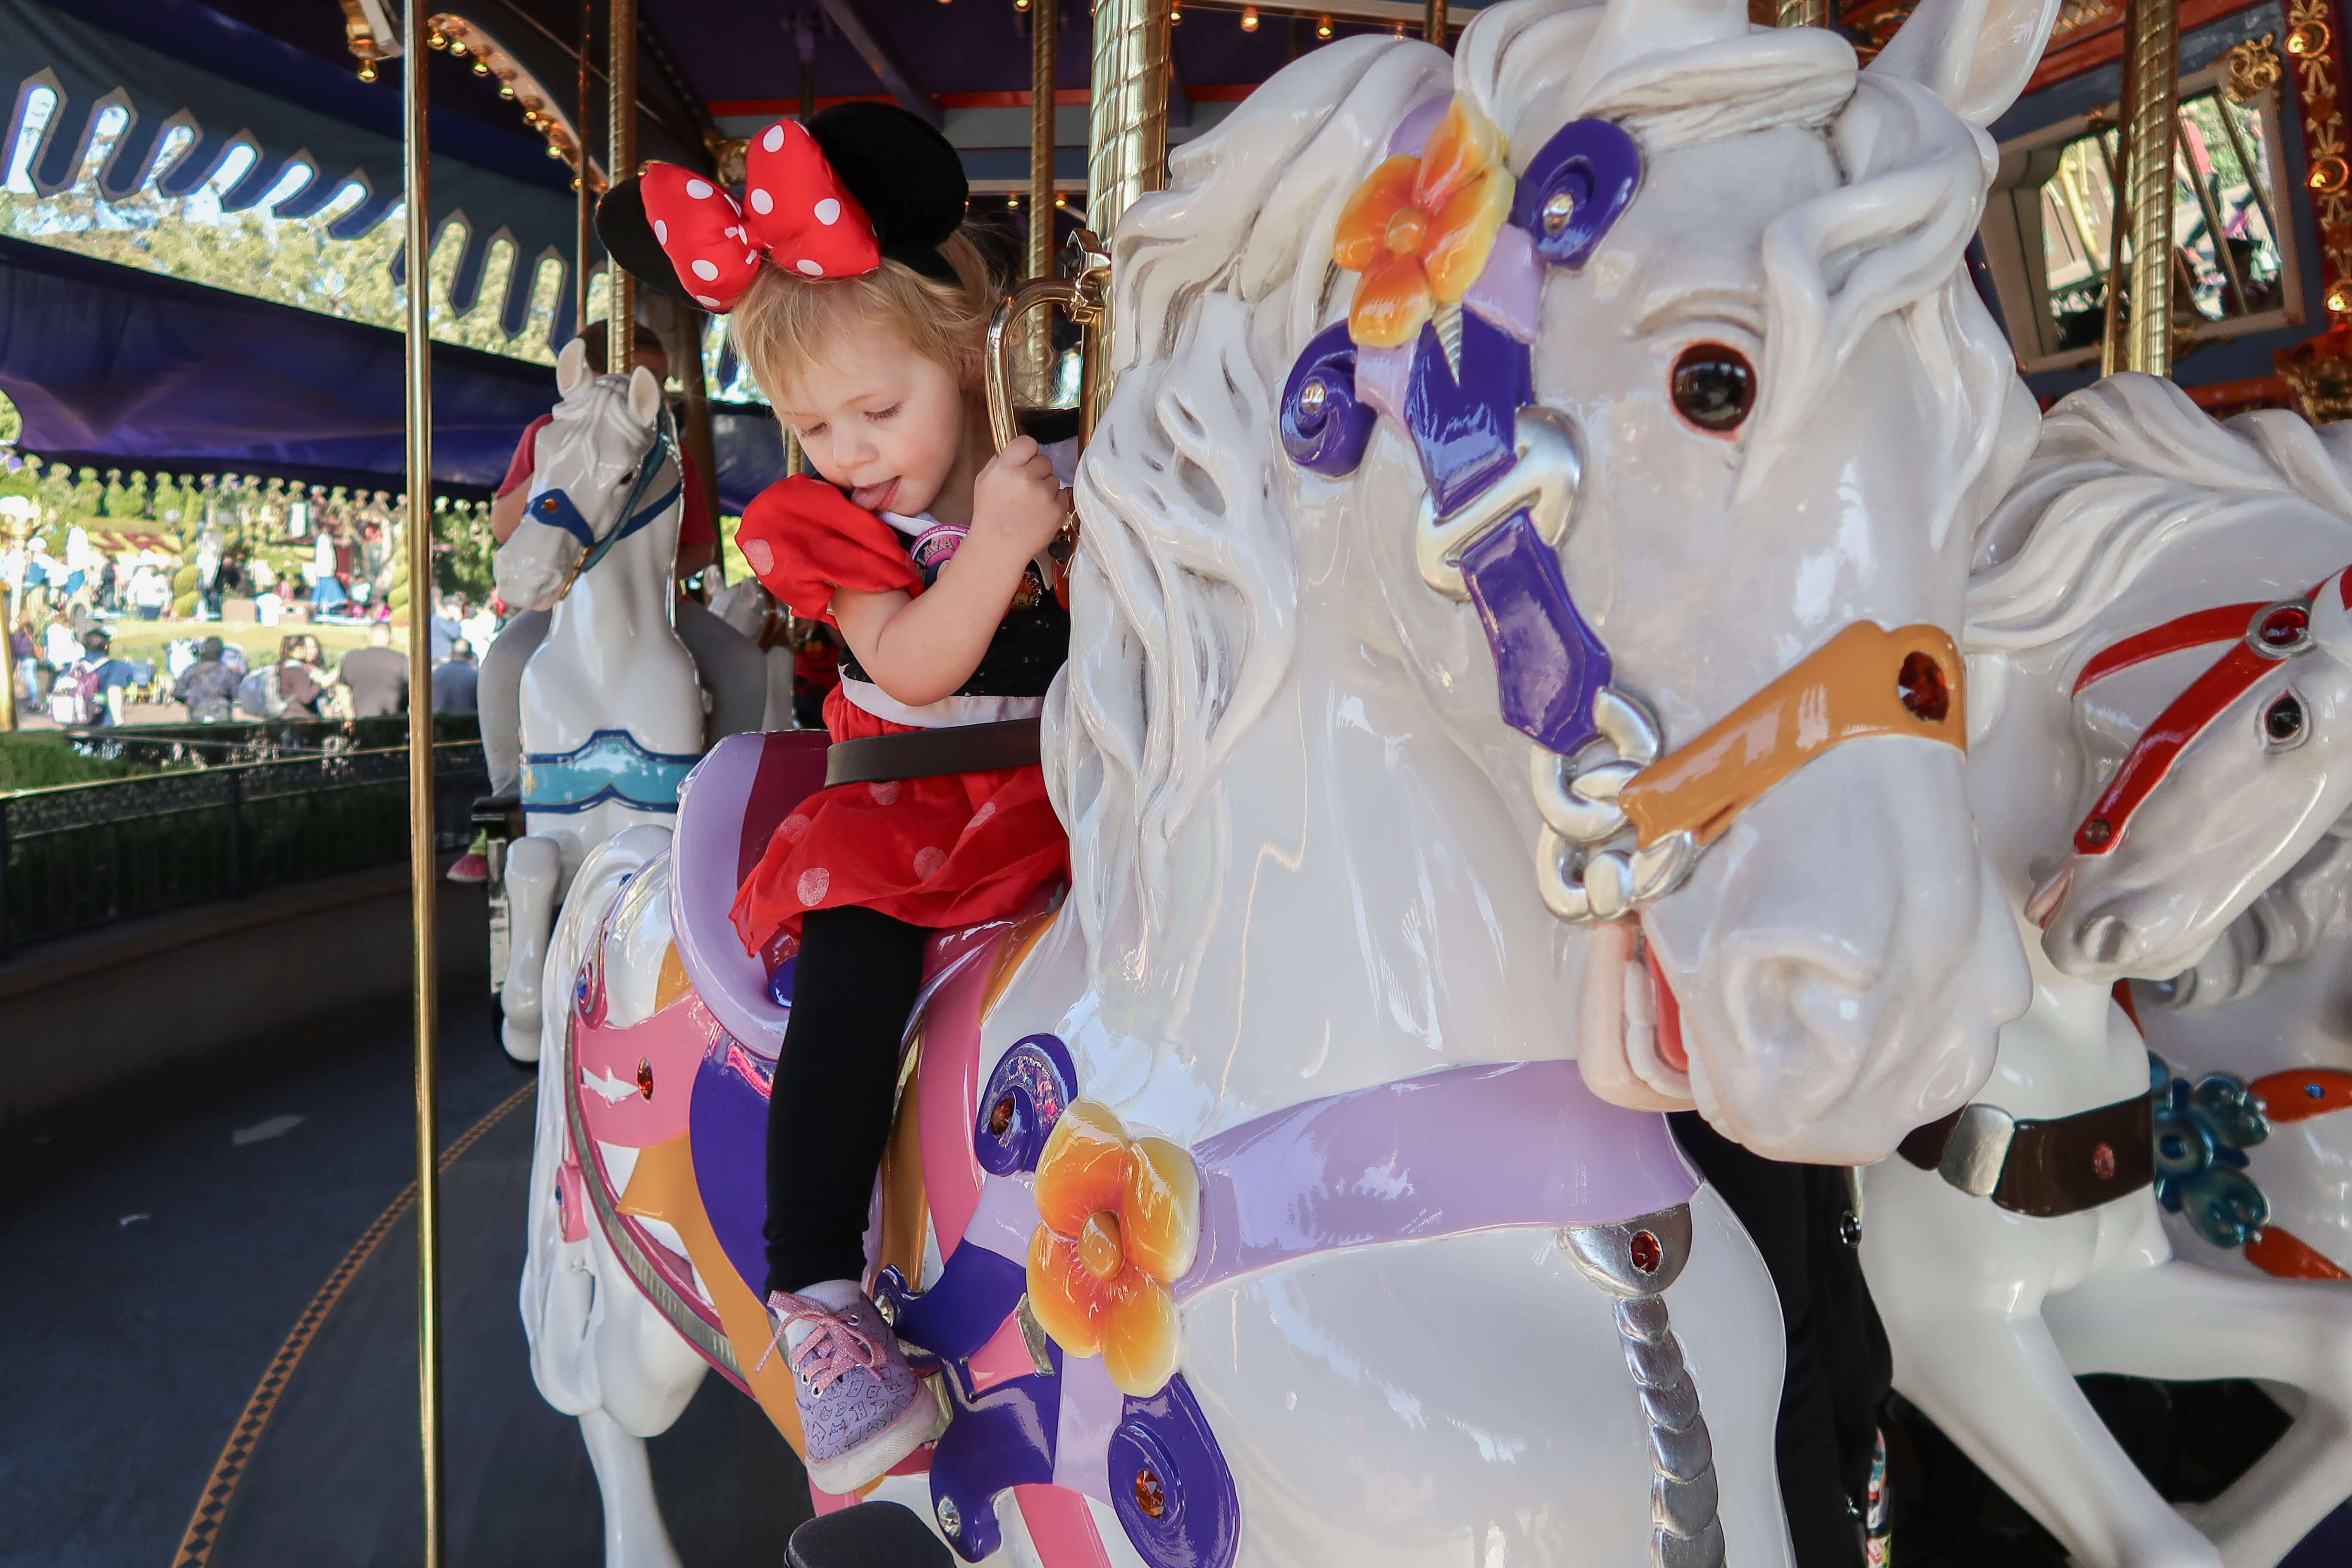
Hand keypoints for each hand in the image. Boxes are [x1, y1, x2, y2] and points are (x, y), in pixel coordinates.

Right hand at [969, 436, 1068, 559]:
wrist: (999, 547)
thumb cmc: (990, 515)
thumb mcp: (983, 481)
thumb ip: (1000, 461)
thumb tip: (1018, 450)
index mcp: (1005, 468)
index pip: (1028, 442)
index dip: (1029, 452)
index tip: (1026, 460)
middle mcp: (1026, 478)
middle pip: (1045, 460)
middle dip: (1038, 471)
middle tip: (1026, 489)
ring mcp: (1044, 495)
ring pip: (1054, 479)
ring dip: (1045, 488)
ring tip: (1030, 505)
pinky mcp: (1057, 510)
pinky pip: (1062, 495)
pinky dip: (1053, 503)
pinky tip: (1039, 513)